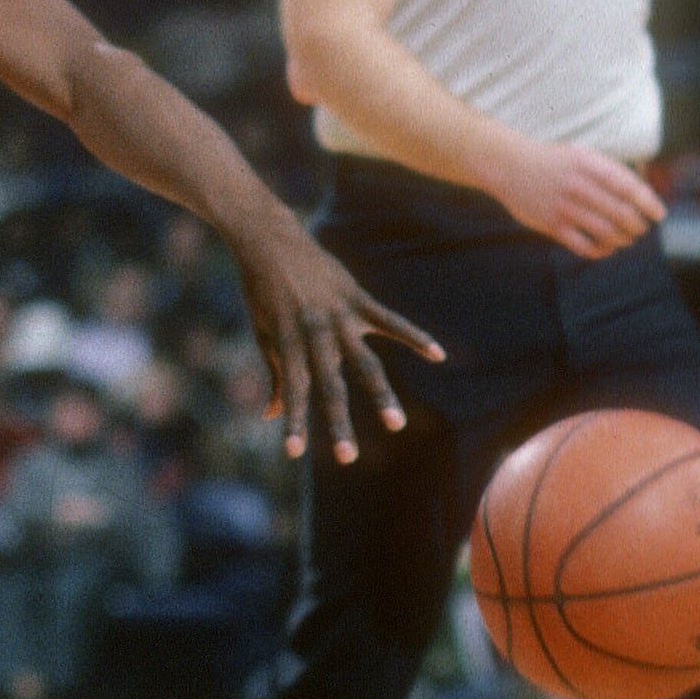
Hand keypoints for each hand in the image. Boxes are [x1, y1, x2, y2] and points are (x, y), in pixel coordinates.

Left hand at [230, 206, 444, 464]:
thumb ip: (275, 373)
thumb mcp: (263, 332)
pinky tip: (437, 354)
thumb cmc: (262, 292)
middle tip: (346, 457)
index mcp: (288, 342)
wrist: (270, 241)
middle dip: (337, 421)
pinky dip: (413, 335)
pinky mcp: (356, 297)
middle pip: (329, 384)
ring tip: (395, 424)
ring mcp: (338, 315)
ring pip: (363, 361)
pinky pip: (389, 320)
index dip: (293, 420)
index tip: (293, 452)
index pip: (292, 390)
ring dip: (380, 394)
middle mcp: (314, 332)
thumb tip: (272, 414)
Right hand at [486, 137, 663, 258]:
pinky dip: (600, 251)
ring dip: (622, 240)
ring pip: (605, 232)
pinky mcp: (550, 224)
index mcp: (590, 165)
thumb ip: (611, 171)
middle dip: (637, 226)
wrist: (509, 166)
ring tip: (625, 239)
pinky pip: (583, 245)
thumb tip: (644, 194)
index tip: (659, 215)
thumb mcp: (583, 155)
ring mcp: (563, 206)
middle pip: (621, 214)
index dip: (649, 204)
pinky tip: (605, 248)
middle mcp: (578, 185)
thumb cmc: (554, 162)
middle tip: (640, 229)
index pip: (630, 188)